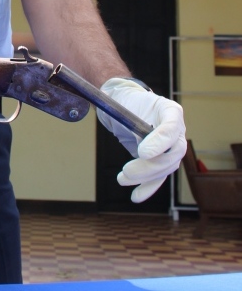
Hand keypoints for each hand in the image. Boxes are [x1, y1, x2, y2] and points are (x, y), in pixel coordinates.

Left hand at [97, 78, 185, 202]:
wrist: (127, 104)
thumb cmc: (128, 102)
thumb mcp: (129, 104)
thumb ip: (132, 121)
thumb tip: (134, 145)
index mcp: (170, 111)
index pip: (170, 129)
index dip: (159, 143)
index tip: (142, 152)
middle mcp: (177, 130)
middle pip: (172, 154)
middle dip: (150, 166)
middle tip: (127, 171)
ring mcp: (172, 146)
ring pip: (166, 168)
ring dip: (145, 177)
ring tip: (121, 179)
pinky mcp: (163, 159)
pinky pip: (160, 176)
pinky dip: (148, 187)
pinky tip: (136, 197)